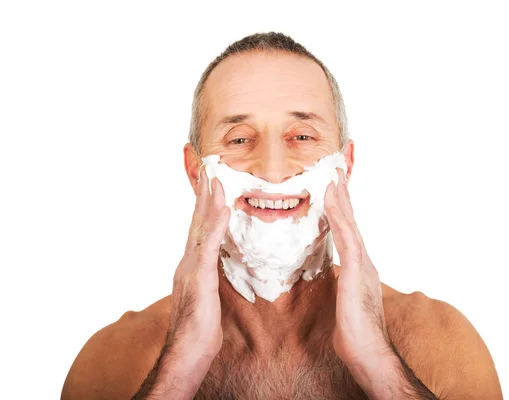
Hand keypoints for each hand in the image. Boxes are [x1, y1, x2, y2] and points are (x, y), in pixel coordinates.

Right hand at [167, 167, 229, 371]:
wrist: (186, 354)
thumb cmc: (199, 333)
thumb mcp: (207, 300)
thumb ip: (209, 281)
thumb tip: (216, 272)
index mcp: (192, 267)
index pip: (199, 231)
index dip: (204, 208)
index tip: (210, 186)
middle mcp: (188, 263)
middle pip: (196, 223)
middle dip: (203, 196)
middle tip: (209, 170)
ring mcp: (191, 269)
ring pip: (200, 228)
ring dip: (208, 201)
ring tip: (215, 178)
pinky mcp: (199, 279)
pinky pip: (209, 247)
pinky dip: (215, 225)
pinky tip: (223, 208)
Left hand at [325, 169, 393, 368]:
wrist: (369, 353)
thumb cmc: (355, 333)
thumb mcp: (343, 302)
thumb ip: (341, 284)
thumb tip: (332, 278)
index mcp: (359, 267)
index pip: (347, 232)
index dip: (340, 210)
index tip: (333, 190)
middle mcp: (363, 260)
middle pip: (351, 221)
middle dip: (342, 195)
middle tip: (335, 171)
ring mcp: (363, 263)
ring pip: (350, 222)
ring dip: (340, 197)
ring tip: (333, 175)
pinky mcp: (358, 269)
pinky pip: (346, 235)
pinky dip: (338, 214)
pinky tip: (330, 197)